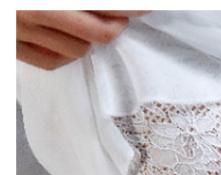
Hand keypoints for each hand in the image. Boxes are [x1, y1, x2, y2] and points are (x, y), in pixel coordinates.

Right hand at [16, 10, 149, 70]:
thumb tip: (110, 1)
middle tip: (123, 16)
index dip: (128, 5)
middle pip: (95, 32)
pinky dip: (64, 53)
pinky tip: (64, 39)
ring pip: (77, 50)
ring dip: (88, 39)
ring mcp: (18, 32)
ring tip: (86, 23)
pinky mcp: (10, 49)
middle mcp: (29, 9)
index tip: (145, 6)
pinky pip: (52, 61)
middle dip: (114, 24)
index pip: (98, 2)